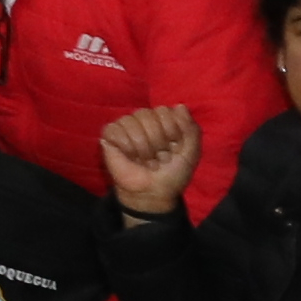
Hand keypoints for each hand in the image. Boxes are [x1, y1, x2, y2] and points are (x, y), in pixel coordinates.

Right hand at [101, 100, 201, 214]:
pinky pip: (115, 129)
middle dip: (157, 141)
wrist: (153, 194)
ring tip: (145, 161)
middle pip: (147, 115)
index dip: (171, 131)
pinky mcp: (109, 135)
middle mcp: (144, 120)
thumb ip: (191, 130)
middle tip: (159, 158)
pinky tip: (130, 157)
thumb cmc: (172, 174)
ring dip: (142, 147)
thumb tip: (180, 106)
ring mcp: (126, 126)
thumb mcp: (190, 154)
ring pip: (131, 122)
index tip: (174, 148)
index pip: (165, 110)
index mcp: (164, 121)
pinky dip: (126, 146)